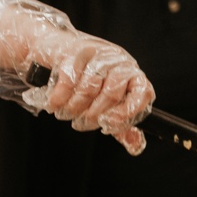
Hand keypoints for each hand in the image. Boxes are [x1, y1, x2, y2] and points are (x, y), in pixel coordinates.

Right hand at [0, 0, 154, 154]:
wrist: (56, 49)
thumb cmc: (87, 79)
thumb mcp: (108, 101)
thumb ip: (121, 125)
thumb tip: (135, 146)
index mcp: (132, 75)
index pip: (142, 92)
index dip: (128, 112)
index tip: (109, 125)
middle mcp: (119, 62)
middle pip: (112, 93)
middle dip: (94, 115)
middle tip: (82, 123)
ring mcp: (98, 54)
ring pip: (89, 88)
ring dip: (75, 107)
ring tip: (67, 114)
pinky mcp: (74, 50)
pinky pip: (69, 79)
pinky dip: (60, 97)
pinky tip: (54, 105)